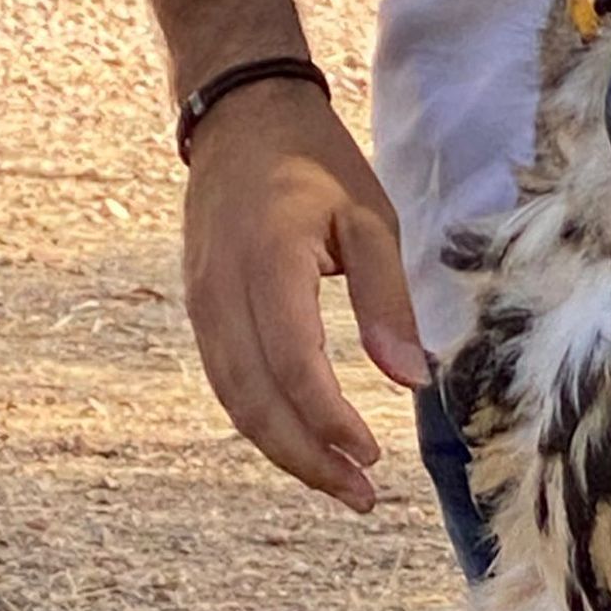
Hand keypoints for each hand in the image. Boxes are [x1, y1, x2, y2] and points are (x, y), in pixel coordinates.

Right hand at [183, 79, 428, 511]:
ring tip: (341, 485)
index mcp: (268, 263)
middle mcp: (222, 290)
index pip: (293, 364)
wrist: (242, 116)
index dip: (329, 420)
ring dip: (285, 451)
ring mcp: (202, 302)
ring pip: (235, 399)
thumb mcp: (371, 218)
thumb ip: (388, 299)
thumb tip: (410, 379)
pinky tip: (306, 445)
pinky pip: (228, 381)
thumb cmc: (317, 164)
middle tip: (361, 494)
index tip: (372, 455)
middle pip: (255, 399)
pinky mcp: (201, 309)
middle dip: (308, 457)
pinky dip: (265, 422)